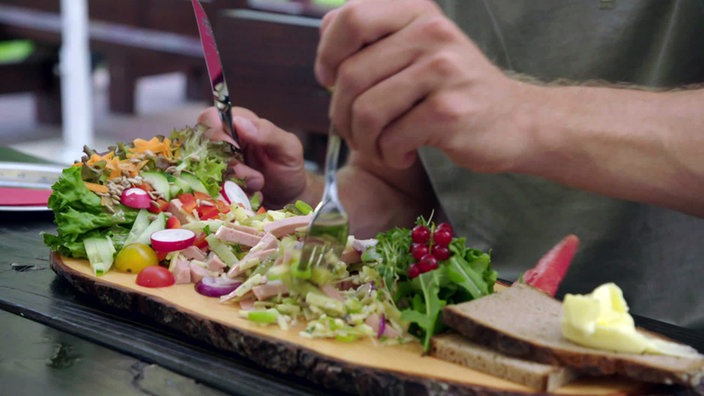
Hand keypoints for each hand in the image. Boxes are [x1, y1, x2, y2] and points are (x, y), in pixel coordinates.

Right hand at [197, 107, 306, 207]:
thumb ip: (268, 133)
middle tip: (256, 178)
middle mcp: (223, 140)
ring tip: (258, 185)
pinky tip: (250, 193)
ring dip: (235, 183)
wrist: (287, 196)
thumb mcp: (288, 148)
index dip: (217, 133)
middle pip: (204, 147)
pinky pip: (212, 188)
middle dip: (231, 167)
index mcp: (239, 122)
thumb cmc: (288, 167)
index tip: (236, 149)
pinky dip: (231, 194)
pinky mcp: (216, 183)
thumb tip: (239, 123)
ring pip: (207, 171)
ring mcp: (216, 163)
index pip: (211, 118)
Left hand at [315, 0, 534, 172]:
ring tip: (380, 147)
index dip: (328, 54)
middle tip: (357, 132)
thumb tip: (326, 31)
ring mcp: (443, 71)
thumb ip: (377, 36)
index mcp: (418, 13)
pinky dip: (389, 156)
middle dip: (342, 114)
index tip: (329, 81)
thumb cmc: (457, 89)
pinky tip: (404, 155)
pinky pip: (391, 139)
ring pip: (366, 111)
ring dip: (364, 141)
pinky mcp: (450, 111)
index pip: (351, 19)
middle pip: (351, 75)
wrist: (518, 120)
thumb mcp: (422, 47)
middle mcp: (432, 33)